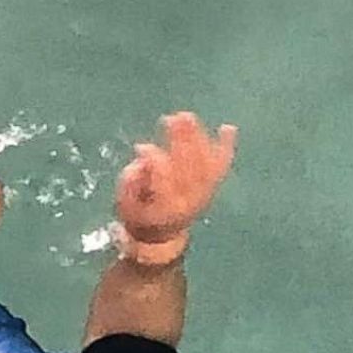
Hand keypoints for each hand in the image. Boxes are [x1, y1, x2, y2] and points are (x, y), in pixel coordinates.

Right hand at [113, 112, 236, 266]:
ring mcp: (203, 194)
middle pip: (188, 165)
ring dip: (196, 137)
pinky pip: (220, 166)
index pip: (164, 178)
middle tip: (172, 119)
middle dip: (180, 140)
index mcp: (165, 207)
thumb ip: (130, 183)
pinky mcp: (211, 187)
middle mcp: (188, 200)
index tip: (141, 148)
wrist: (160, 236)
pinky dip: (225, 147)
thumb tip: (142, 160)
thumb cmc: (138, 216)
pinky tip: (228, 128)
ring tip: (185, 116)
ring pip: (204, 162)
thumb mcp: (123, 204)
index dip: (153, 160)